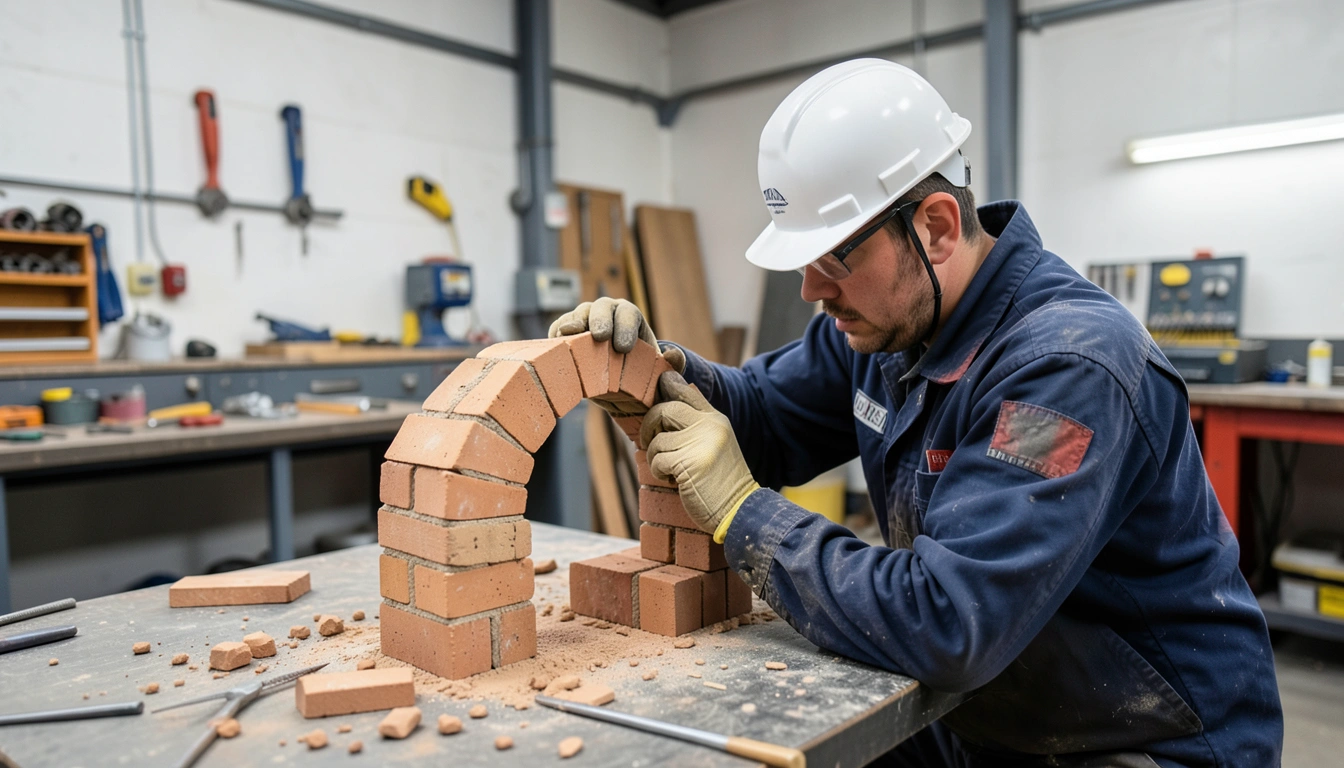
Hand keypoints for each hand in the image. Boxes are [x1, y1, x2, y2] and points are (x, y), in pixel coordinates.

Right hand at [548, 297, 685, 372]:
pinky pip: (559, 329)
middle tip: (600, 337)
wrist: (616, 381)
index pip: (628, 314)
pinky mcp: (566, 334)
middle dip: (600, 320)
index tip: (625, 347)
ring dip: (574, 324)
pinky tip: (555, 344)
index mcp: (630, 317)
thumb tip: (674, 356)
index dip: (626, 327)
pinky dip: (556, 335)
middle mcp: (606, 313)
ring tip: (570, 336)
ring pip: (578, 315)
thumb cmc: (640, 372)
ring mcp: (584, 321)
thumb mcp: (659, 371)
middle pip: (600, 308)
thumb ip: (671, 365)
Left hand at [640, 371, 759, 534]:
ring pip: (657, 440)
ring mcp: (700, 444)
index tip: (659, 386)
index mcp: (716, 420)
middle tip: (649, 443)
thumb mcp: (716, 444)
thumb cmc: (721, 480)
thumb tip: (669, 398)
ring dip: (655, 457)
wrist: (738, 510)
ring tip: (669, 470)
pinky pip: (658, 461)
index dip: (668, 385)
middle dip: (649, 425)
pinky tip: (673, 480)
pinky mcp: (689, 463)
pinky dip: (659, 472)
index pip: (687, 391)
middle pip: (665, 409)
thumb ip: (697, 424)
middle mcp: (709, 426)